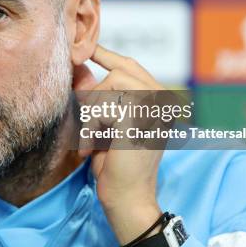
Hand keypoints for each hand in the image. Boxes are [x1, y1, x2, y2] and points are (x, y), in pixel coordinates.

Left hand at [74, 45, 164, 244]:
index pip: (132, 66)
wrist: (127, 198)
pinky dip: (91, 126)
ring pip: (110, 84)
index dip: (108, 55)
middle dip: (97, 97)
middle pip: (119, 72)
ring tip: (94, 139)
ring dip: (93, 113)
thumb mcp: (106, 123)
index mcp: (160, 101)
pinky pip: (103, 105)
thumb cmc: (116, 163)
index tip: (88, 48)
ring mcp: (156, 107)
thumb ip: (99, 96)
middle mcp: (164, 101)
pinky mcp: (140, 117)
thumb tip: (81, 67)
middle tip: (91, 128)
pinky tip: (93, 148)